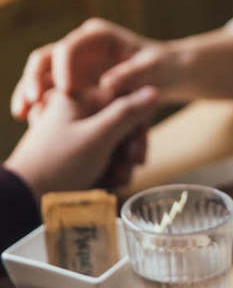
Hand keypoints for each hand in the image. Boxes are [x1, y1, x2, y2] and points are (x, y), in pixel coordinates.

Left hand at [5, 87, 157, 199]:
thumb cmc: (58, 164)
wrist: (25, 197)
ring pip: (114, 145)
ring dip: (120, 165)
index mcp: (78, 98)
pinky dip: (108, 172)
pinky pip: (101, 158)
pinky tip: (106, 184)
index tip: (135, 150)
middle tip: (128, 169)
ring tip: (115, 181)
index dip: (136, 127)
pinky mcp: (74, 154)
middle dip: (128, 152)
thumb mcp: (98, 136)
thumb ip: (127, 113)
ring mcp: (74, 134)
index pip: (123, 102)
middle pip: (120, 126)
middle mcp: (76, 113)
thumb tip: (152, 90)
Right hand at [11, 18, 171, 119]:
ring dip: (29, 93)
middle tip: (31, 101)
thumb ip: (133, 74)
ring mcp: (75, 64)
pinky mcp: (75, 81)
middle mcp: (81, 46)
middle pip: (46, 58)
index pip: (70, 46)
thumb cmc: (164, 67)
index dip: (64, 67)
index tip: (65, 90)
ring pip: (42, 75)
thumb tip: (108, 84)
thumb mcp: (154, 69)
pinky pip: (50, 92)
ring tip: (21, 115)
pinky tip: (31, 121)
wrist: (169, 74)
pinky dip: (40, 105)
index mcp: (98, 36)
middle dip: (34, 78)